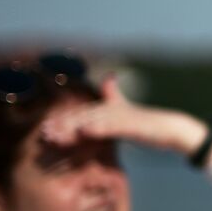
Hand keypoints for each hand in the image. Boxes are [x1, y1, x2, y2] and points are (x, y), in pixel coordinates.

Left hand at [40, 76, 210, 156]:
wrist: (169, 128)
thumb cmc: (145, 123)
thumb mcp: (126, 109)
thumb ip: (113, 94)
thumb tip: (109, 74)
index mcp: (105, 108)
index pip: (79, 113)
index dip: (61, 120)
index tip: (44, 129)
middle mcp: (109, 108)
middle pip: (79, 116)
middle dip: (60, 125)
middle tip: (42, 134)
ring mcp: (119, 115)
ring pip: (89, 121)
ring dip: (70, 128)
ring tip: (54, 136)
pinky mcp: (130, 123)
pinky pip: (110, 126)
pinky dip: (96, 127)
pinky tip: (84, 132)